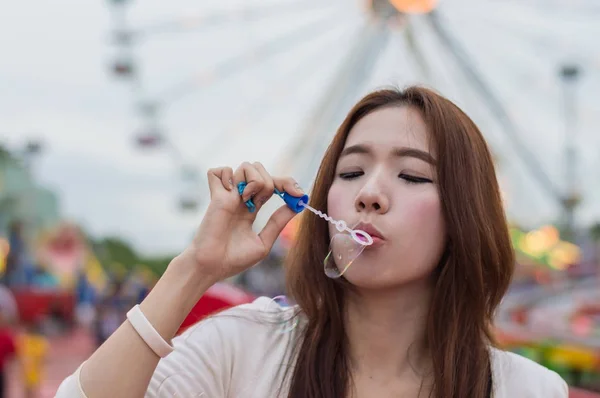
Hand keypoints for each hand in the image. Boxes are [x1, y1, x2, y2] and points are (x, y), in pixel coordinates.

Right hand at [179, 161, 303, 283]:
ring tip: (247, 199)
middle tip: (269, 200)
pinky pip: (218, 171)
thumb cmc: (234, 260)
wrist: (211, 267)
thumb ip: (277, 222)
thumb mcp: (263, 242)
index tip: (299, 194)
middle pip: (261, 170)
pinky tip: (230, 192)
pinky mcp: (215, 195)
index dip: (287, 184)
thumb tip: (297, 205)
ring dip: (254, 180)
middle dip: (274, 181)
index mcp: (252, 208)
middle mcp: (240, 198)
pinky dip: (226, 176)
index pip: (272, 185)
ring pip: (246, 166)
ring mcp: (228, 195)